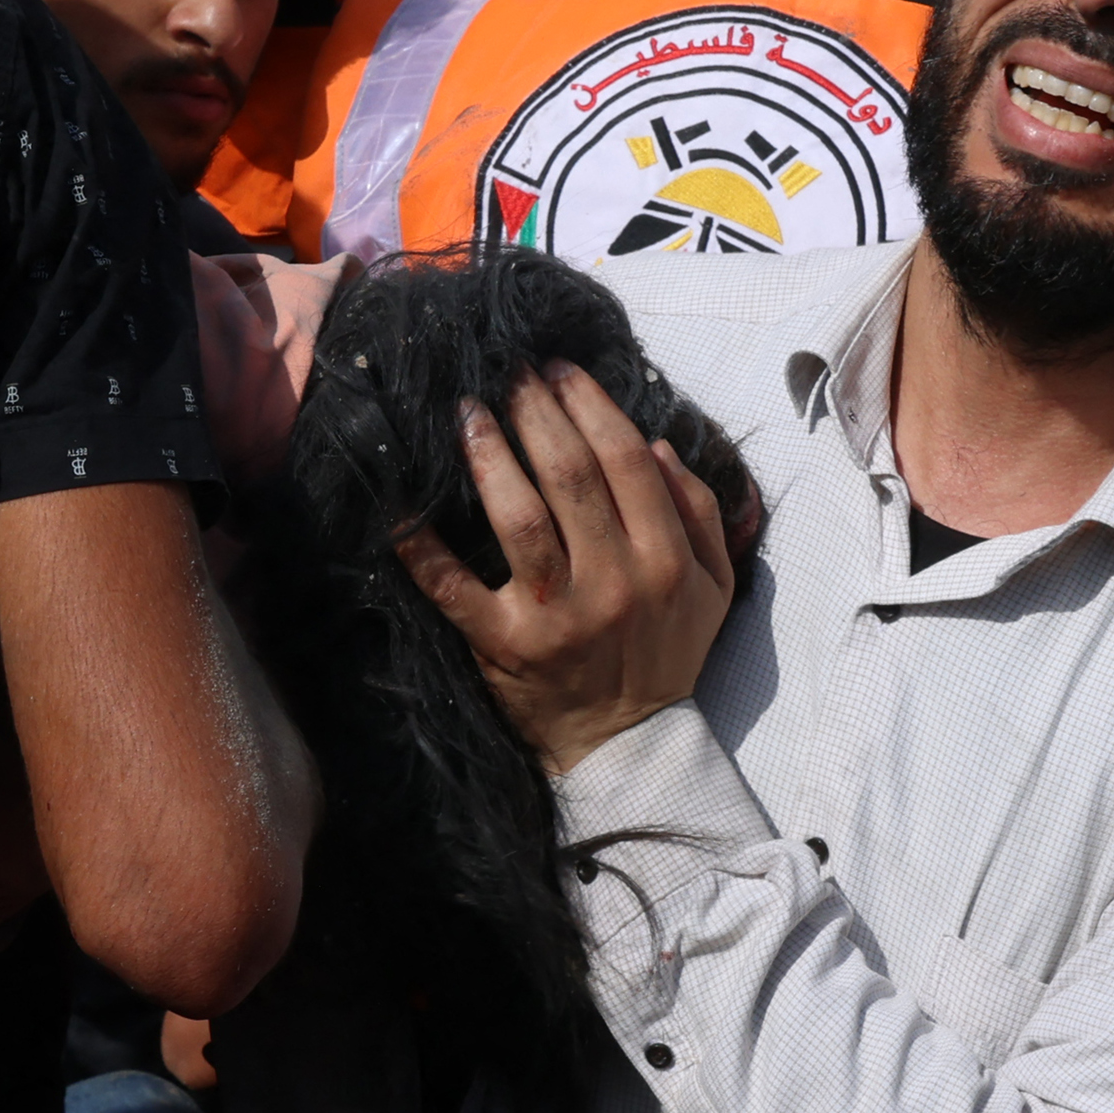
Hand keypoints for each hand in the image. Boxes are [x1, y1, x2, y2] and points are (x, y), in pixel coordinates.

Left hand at [398, 363, 735, 775]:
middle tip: (508, 370)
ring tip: (466, 411)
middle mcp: (614, 582)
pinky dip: (422, 547)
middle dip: (535, 409)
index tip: (560, 368)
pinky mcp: (504, 646)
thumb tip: (657, 444)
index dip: (590, 404)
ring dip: (488, 455)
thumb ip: (699, 512)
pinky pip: (454, 588)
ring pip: (518, 517)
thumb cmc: (667, 653)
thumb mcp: (713, 587)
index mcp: (666, 561)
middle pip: (571, 474)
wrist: (627, 744)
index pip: (626, 459)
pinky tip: (400, 507)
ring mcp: (556, 615)